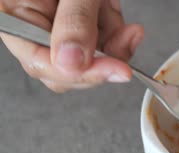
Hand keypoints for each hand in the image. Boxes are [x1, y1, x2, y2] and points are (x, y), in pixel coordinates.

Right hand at [0, 0, 143, 91]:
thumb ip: (73, 20)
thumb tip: (70, 63)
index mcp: (13, 15)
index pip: (41, 62)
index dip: (81, 73)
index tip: (117, 71)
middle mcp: (32, 26)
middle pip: (65, 71)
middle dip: (102, 59)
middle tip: (127, 43)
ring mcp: (57, 28)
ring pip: (89, 61)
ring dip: (113, 42)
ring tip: (116, 14)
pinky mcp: (80, 27)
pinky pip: (101, 46)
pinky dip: (116, 36)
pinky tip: (122, 22)